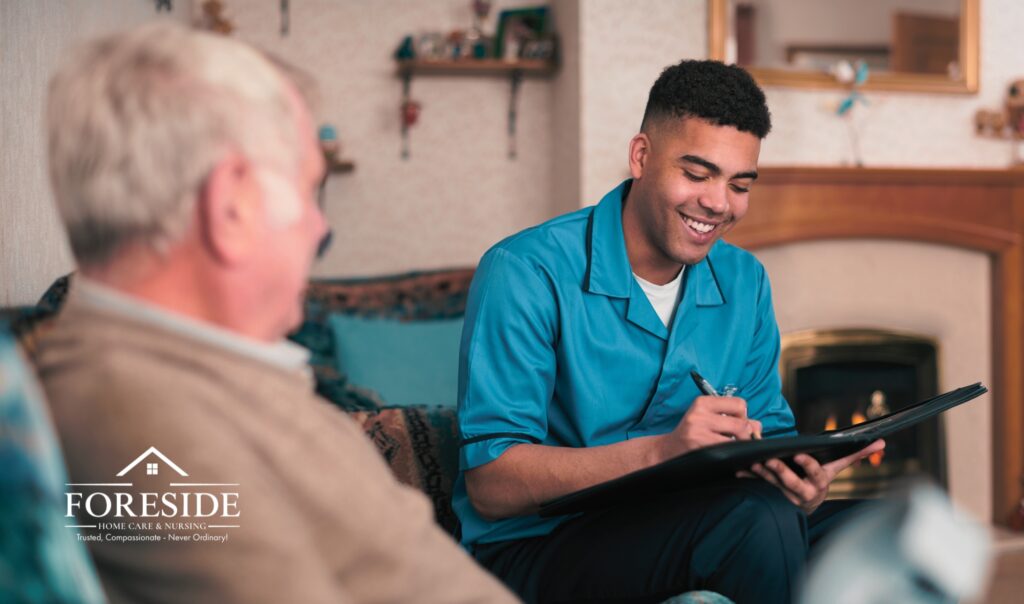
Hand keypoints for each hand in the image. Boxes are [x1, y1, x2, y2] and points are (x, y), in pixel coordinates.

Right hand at [654, 395, 761, 462]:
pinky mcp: (699, 447)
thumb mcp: (708, 419)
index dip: (743, 416)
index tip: (736, 424)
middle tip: (738, 440)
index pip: (739, 404)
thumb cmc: (692, 434)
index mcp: (703, 402)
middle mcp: (700, 414)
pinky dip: (733, 455)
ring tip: (732, 448)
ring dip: (739, 446)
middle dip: (745, 434)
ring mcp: (698, 431)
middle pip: (741, 423)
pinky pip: (727, 451)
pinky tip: (726, 456)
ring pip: (737, 439)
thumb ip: (733, 419)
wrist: (668, 451)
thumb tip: (757, 426)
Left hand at [744, 439, 885, 513]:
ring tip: (752, 460)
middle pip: (790, 482)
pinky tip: (738, 469)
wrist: (805, 502)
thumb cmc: (820, 478)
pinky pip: (757, 486)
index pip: (815, 473)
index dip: (807, 465)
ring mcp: (785, 495)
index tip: (799, 454)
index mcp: (819, 483)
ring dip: (760, 472)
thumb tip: (881, 442)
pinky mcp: (770, 495)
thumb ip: (856, 455)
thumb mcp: (836, 468)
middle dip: (780, 470)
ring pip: (772, 483)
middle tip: (769, 459)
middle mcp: (803, 492)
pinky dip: (747, 477)